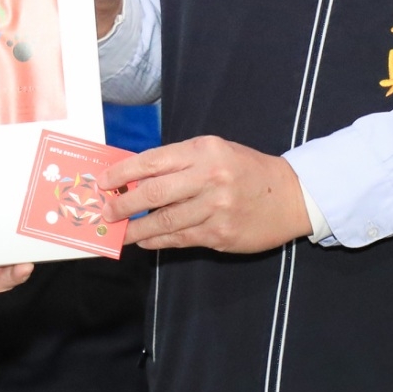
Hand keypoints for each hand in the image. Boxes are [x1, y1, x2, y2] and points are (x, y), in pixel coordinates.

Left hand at [100, 136, 311, 253]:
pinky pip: (181, 239)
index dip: (122, 172)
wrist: (290, 195)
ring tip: (120, 232)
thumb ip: (179, 162)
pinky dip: (159, 240)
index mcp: (204, 150)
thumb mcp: (215, 152)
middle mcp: (209, 177)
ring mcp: (216, 208)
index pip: (153, 161)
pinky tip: (146, 240)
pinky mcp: (221, 234)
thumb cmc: (245, 169)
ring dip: (137, 228)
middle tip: (106, 212)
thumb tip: (135, 178)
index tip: (102, 181)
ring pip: (165, 221)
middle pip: (154, 193)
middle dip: (123, 204)